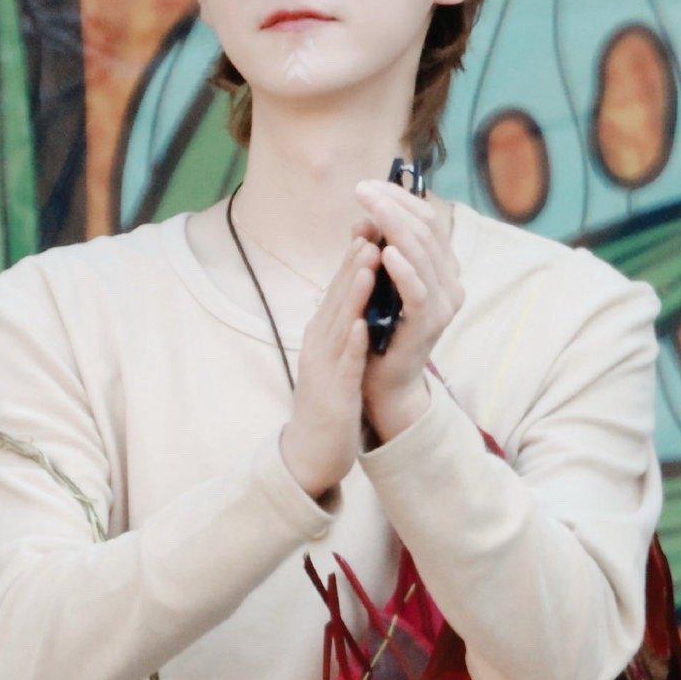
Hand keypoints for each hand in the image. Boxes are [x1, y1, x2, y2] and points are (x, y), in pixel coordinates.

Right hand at [279, 233, 381, 498]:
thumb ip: (343, 325)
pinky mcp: (332, 395)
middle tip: (370, 227)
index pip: (337, 290)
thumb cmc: (328, 402)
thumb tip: (355, 295)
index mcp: (320, 335)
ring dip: (351, 292)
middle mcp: (317, 345)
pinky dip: (351, 343)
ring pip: (338, 324)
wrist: (310, 451)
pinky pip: (343, 365)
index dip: (352, 258)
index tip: (369, 227)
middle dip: (352, 262)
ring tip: (367, 261)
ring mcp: (322, 369)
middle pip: (335, 298)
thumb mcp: (335, 355)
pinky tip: (362, 324)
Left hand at [352, 179, 464, 437]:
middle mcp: (450, 282)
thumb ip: (371, 250)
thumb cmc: (378, 328)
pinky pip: (418, 291)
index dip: (399, 198)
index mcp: (442, 267)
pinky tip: (384, 252)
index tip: (368, 186)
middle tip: (362, 191)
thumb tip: (363, 216)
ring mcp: (444, 303)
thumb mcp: (374, 281)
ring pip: (423, 254)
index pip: (427, 219)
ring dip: (393, 227)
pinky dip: (403, 269)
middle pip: (427, 230)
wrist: (383, 380)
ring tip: (369, 209)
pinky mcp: (429, 324)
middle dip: (392, 206)